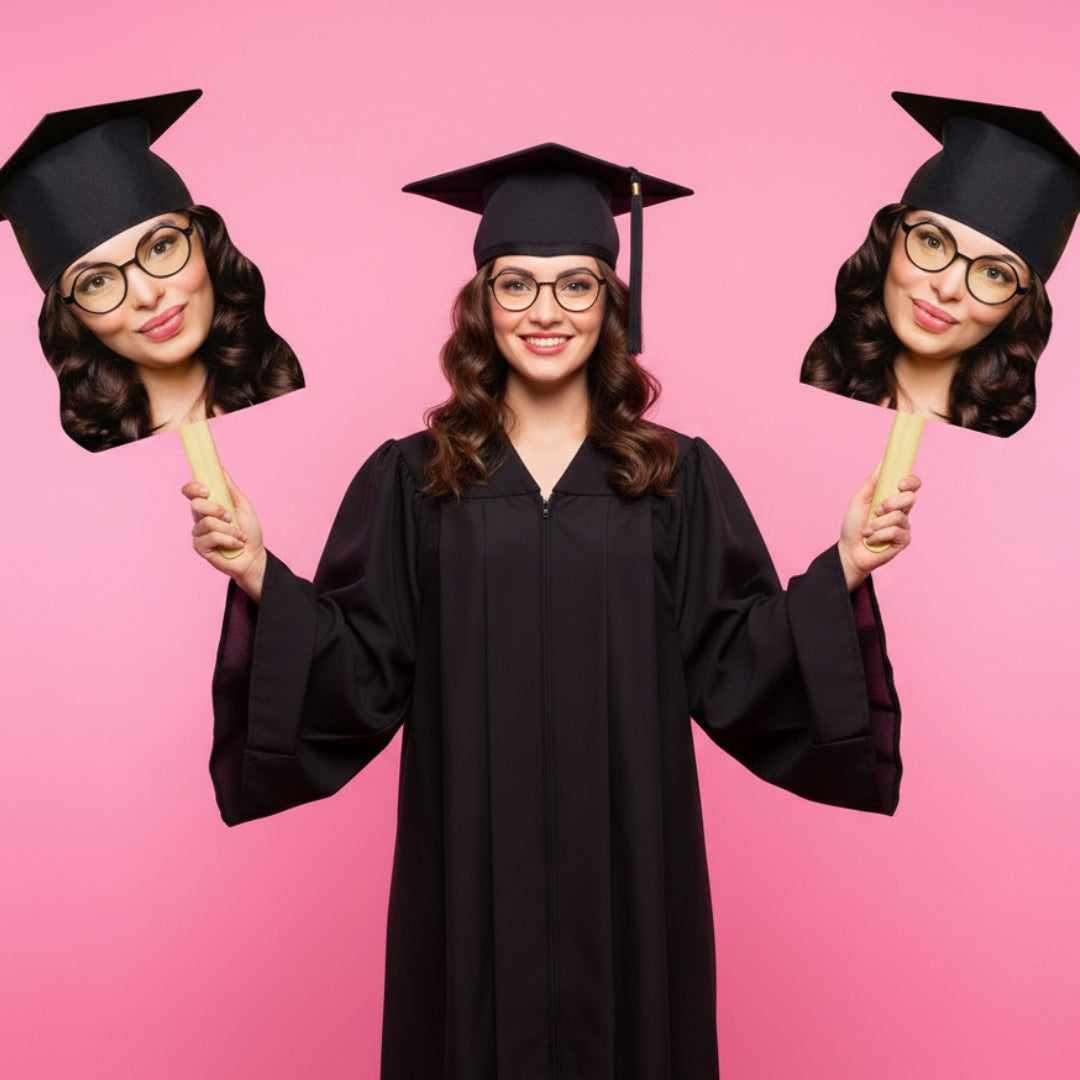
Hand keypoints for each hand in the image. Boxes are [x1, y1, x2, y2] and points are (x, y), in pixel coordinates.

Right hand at [181, 470, 266, 601]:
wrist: (254, 555)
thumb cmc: (249, 531)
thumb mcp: (243, 506)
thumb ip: (231, 489)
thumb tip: (221, 469)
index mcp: (208, 505)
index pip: (190, 492)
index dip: (193, 488)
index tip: (207, 490)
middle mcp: (200, 518)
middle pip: (195, 504)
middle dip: (216, 509)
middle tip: (230, 516)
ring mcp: (198, 533)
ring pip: (207, 522)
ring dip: (229, 528)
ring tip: (238, 535)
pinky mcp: (200, 547)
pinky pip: (211, 537)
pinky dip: (228, 539)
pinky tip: (234, 545)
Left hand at [837, 462, 920, 591]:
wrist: (849, 550)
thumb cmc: (854, 524)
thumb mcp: (860, 499)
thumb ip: (873, 482)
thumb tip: (884, 460)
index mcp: (893, 498)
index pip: (912, 485)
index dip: (911, 481)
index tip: (899, 483)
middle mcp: (902, 510)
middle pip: (910, 498)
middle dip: (891, 503)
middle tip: (877, 510)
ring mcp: (904, 526)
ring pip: (900, 516)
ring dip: (878, 523)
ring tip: (867, 530)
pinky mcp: (904, 540)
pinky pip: (897, 531)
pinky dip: (879, 534)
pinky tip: (871, 540)